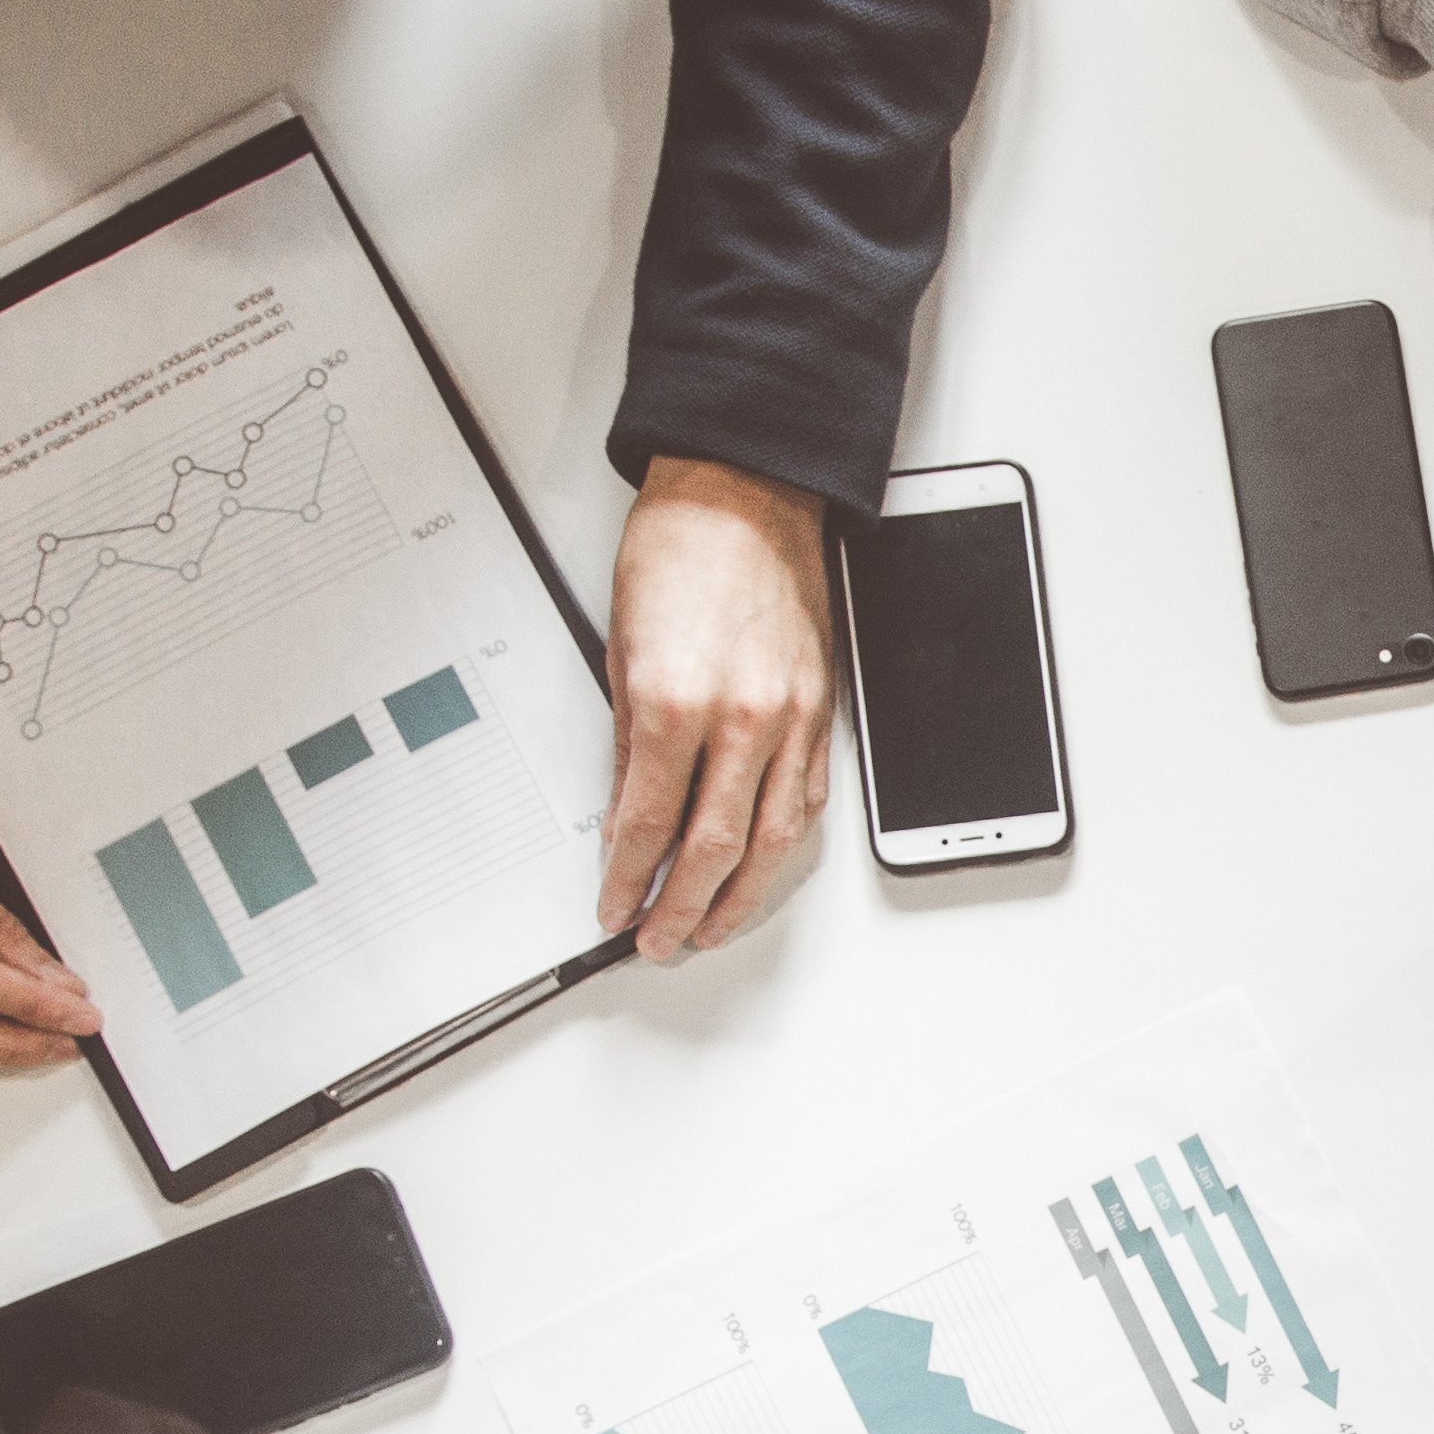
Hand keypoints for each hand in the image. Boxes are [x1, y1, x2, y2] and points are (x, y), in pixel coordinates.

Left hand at [594, 459, 834, 961]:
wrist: (746, 494)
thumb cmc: (680, 551)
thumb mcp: (620, 650)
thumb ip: (627, 745)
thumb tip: (624, 815)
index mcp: (676, 702)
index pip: (647, 824)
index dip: (626, 880)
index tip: (611, 907)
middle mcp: (741, 718)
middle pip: (713, 849)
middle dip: (681, 908)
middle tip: (657, 940)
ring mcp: (791, 718)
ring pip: (774, 840)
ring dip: (740, 895)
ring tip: (713, 926)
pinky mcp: (822, 710)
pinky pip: (808, 799)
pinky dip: (784, 845)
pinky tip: (763, 866)